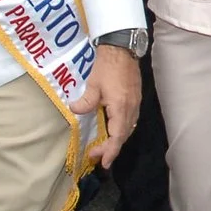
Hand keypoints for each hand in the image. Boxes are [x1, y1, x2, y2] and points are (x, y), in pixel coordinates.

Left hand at [74, 47, 143, 166]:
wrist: (122, 48)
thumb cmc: (107, 66)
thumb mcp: (93, 84)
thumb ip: (86, 101)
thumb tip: (75, 110)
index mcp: (121, 107)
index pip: (117, 136)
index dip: (110, 150)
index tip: (103, 161)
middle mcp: (131, 108)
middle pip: (124, 135)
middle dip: (111, 148)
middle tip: (97, 156)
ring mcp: (135, 103)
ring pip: (128, 128)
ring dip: (117, 139)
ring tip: (105, 146)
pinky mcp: (135, 98)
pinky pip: (130, 119)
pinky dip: (122, 129)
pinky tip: (113, 129)